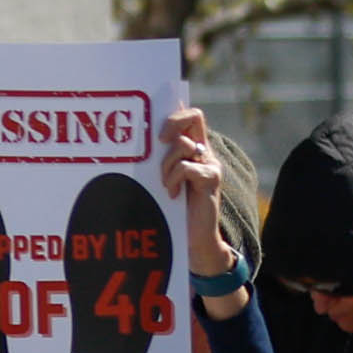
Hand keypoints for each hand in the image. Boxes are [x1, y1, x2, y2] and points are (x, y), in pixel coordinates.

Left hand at [166, 106, 235, 284]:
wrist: (196, 240)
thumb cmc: (174, 211)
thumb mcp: (165, 179)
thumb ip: (161, 160)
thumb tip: (141, 141)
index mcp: (194, 149)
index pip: (191, 116)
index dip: (176, 112)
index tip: (157, 129)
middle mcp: (205, 152)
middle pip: (194, 116)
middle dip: (172, 123)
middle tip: (159, 141)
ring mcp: (210, 165)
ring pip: (183, 145)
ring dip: (166, 164)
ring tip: (165, 184)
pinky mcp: (211, 179)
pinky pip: (185, 167)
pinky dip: (173, 180)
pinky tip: (172, 195)